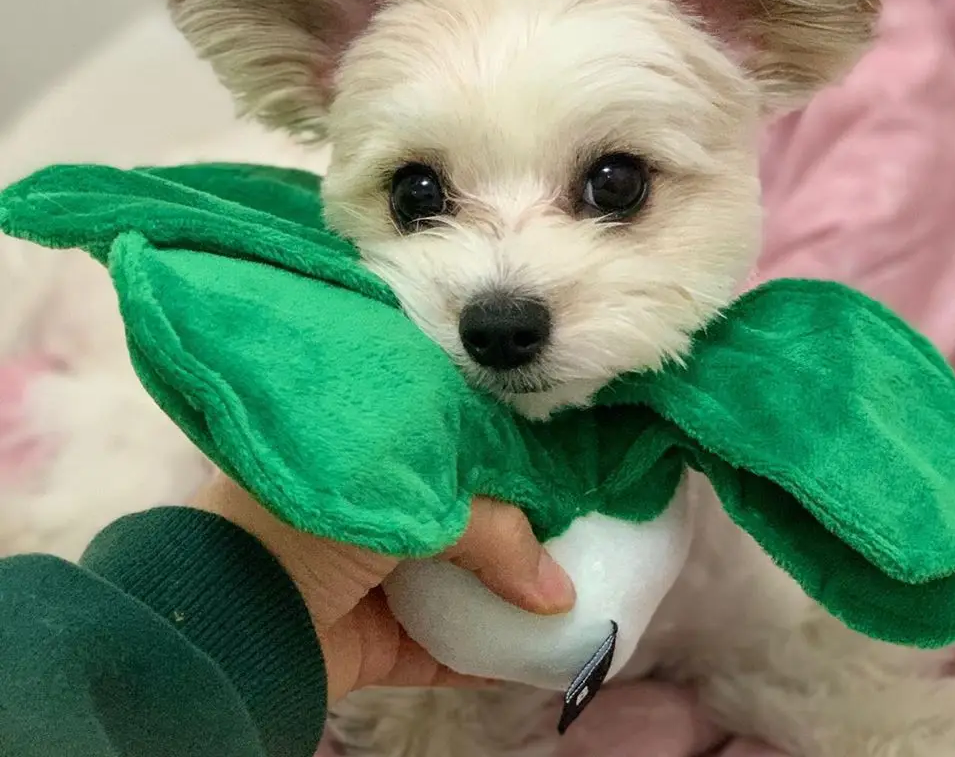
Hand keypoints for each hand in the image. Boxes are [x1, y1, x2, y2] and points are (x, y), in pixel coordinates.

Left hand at [192, 475, 575, 702]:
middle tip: (583, 529)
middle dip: (517, 532)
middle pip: (464, 520)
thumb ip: (495, 533)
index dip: (510, 456)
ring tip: (573, 592)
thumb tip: (561, 592)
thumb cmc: (312, 520)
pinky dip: (483, 655)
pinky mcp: (372, 641)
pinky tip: (533, 652)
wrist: (225, 619)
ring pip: (458, 585)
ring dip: (507, 596)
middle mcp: (373, 510)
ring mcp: (371, 579)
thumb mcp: (412, 499)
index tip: (567, 463)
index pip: (456, 445)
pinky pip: (441, 649)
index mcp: (370, 452)